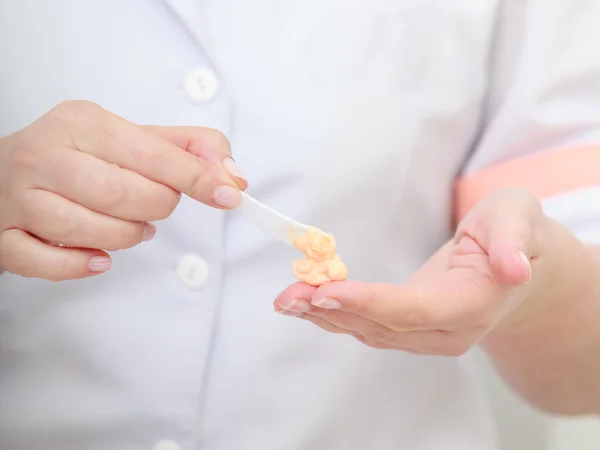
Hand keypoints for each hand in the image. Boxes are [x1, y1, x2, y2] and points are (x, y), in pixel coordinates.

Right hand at [0, 101, 245, 280]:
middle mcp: (46, 154)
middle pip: (120, 194)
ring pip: (87, 230)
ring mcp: (20, 196)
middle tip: (159, 206)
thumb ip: (189, 149)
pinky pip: (47, 262)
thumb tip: (232, 176)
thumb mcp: (134, 138)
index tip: (227, 194)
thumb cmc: (81, 156)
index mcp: (82, 123)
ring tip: (133, 226)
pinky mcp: (4, 234)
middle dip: (156, 208)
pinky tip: (99, 257)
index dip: (196, 177)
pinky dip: (80, 266)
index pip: (151, 153)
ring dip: (125, 237)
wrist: (9, 170)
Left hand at [274, 189, 545, 355]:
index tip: (325, 292)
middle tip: (288, 296)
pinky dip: (335, 315)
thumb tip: (515, 270)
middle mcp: (449, 330)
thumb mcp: (518, 219)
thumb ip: (514, 242)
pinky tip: (306, 303)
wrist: (515, 264)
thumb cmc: (512, 232)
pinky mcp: (411, 328)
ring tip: (286, 300)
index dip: (369, 303)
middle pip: (384, 326)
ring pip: (370, 331)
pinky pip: (368, 326)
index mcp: (474, 303)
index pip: (415, 310)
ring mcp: (428, 335)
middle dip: (332, 310)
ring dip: (325, 316)